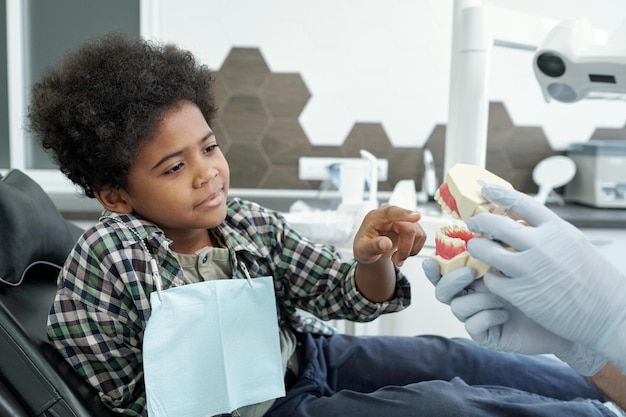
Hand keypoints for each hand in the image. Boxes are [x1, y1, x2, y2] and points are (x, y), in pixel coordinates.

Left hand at [353, 205, 424, 266]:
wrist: (370, 250)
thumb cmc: (364, 247)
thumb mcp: (362, 250)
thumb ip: (372, 246)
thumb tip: (386, 243)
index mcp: (376, 217)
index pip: (391, 212)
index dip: (404, 214)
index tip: (416, 216)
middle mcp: (391, 215)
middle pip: (408, 228)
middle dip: (405, 249)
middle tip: (396, 261)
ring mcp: (402, 219)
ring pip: (417, 233)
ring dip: (409, 250)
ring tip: (397, 258)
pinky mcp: (411, 225)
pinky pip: (421, 237)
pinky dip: (414, 249)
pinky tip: (403, 253)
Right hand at [422, 258, 607, 375]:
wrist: (571, 318)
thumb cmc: (548, 284)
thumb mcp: (526, 258)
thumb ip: (503, 243)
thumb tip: (491, 217)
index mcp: (476, 273)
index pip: (446, 269)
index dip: (434, 266)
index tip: (433, 259)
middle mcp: (472, 293)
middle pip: (442, 289)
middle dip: (451, 280)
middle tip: (472, 272)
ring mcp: (477, 314)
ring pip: (457, 307)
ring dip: (478, 299)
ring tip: (502, 296)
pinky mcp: (486, 334)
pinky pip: (473, 326)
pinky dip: (487, 317)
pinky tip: (506, 313)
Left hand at [466, 184, 625, 372]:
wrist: (609, 315)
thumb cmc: (596, 281)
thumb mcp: (575, 243)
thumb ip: (549, 232)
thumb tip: (522, 221)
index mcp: (557, 230)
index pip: (521, 202)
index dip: (499, 194)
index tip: (486, 190)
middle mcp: (541, 246)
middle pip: (495, 224)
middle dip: (479, 222)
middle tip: (473, 223)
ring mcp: (529, 269)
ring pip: (485, 250)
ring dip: (478, 248)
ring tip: (478, 249)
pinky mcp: (521, 294)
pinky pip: (491, 278)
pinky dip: (490, 277)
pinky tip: (495, 278)